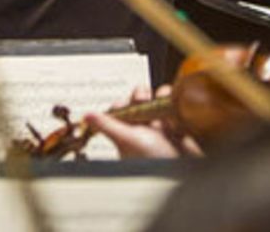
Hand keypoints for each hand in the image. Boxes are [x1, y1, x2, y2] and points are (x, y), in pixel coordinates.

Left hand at [84, 84, 202, 158]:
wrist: (183, 173)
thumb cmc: (152, 162)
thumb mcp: (127, 140)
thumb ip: (107, 126)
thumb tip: (86, 116)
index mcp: (127, 131)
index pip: (120, 109)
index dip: (122, 103)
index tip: (125, 103)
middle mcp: (143, 128)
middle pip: (139, 100)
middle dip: (141, 95)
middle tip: (143, 98)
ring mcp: (161, 126)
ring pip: (156, 100)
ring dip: (158, 96)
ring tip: (159, 102)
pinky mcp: (177, 124)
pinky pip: (173, 105)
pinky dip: (172, 102)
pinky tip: (171, 110)